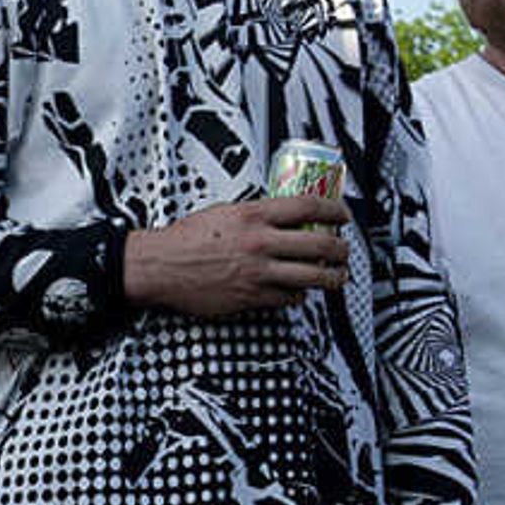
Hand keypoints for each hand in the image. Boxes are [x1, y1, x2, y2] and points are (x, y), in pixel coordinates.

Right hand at [121, 192, 350, 319]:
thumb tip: (281, 218)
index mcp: (254, 214)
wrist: (160, 266)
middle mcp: (260, 242)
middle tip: (345, 251)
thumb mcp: (224, 212)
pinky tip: (299, 293)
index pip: (309, 206)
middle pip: (320, 243)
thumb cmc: (185, 239)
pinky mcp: (251, 297)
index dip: (335, 210)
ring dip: (331, 277)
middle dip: (341, 249)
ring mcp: (258, 272)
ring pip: (311, 276)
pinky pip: (288, 298)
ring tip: (337, 277)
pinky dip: (298, 296)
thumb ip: (255, 215)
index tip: (342, 215)